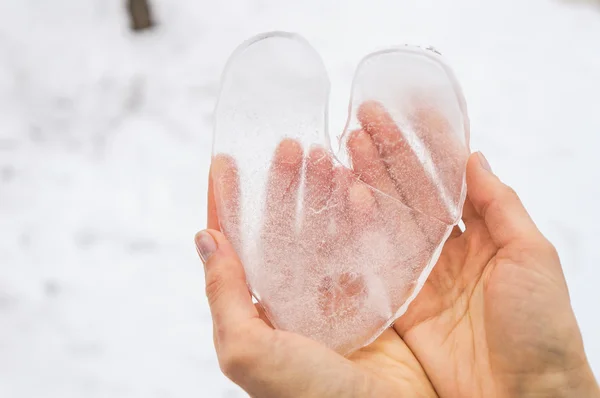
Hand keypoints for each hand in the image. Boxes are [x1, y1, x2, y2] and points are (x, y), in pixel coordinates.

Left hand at [196, 144, 437, 396]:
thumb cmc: (312, 397)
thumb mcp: (251, 352)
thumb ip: (223, 297)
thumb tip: (203, 239)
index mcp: (262, 310)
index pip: (236, 245)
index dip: (228, 204)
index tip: (224, 164)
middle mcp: (299, 298)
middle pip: (284, 227)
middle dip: (281, 185)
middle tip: (288, 147)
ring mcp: (339, 294)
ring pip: (325, 228)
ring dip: (321, 191)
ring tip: (322, 155)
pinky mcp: (378, 294)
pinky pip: (366, 244)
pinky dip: (360, 213)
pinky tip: (358, 187)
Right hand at [348, 103, 599, 396]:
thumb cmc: (540, 326)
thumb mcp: (531, 254)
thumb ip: (500, 204)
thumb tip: (474, 157)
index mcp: (484, 234)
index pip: (449, 180)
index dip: (428, 146)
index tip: (406, 112)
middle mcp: (448, 250)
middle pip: (411, 194)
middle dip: (388, 155)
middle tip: (363, 120)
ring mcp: (420, 276)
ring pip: (388, 221)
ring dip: (367, 183)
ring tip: (346, 147)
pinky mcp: (398, 304)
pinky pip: (374, 262)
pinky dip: (357, 231)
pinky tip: (344, 197)